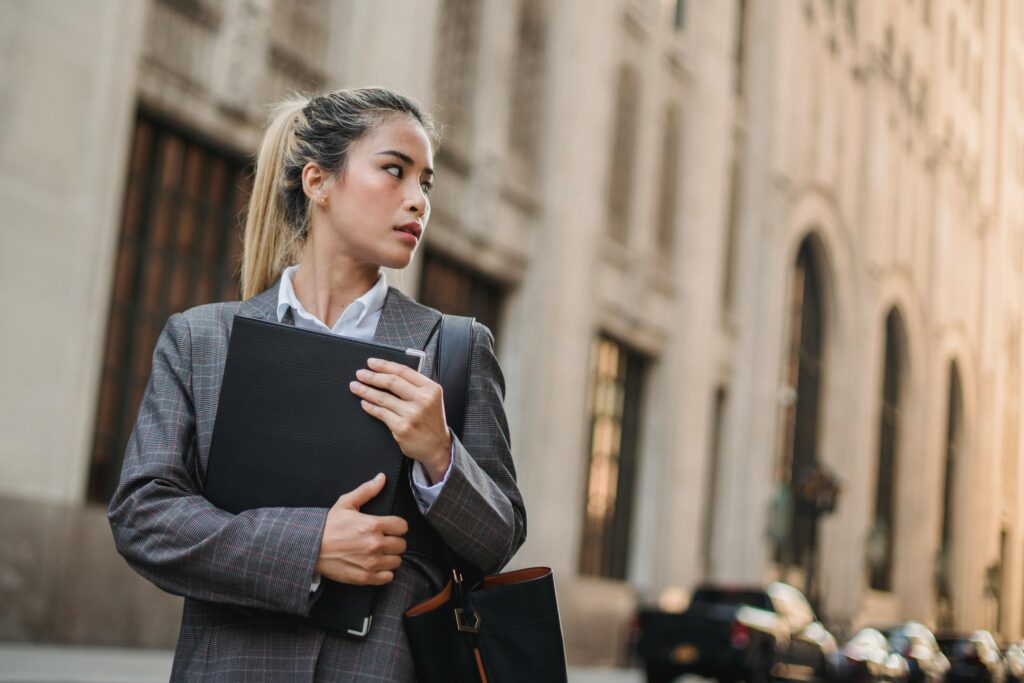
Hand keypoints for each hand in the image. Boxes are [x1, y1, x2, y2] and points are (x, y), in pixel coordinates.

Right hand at [315, 473, 408, 585]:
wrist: (310, 548)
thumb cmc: (328, 526)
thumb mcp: (346, 503)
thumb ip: (367, 490)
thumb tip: (382, 478)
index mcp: (373, 524)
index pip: (402, 526)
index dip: (397, 526)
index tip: (390, 528)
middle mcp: (375, 544)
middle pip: (401, 544)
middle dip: (394, 541)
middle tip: (383, 540)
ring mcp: (371, 562)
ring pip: (397, 561)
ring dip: (390, 557)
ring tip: (378, 553)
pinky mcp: (365, 577)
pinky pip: (388, 577)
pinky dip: (384, 573)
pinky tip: (375, 565)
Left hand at [349, 357, 451, 482]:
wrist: (437, 446)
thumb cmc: (431, 421)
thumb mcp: (431, 398)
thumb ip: (415, 386)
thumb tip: (387, 373)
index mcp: (431, 388)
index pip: (404, 371)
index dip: (385, 365)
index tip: (371, 362)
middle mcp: (423, 400)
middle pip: (392, 382)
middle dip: (372, 376)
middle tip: (360, 373)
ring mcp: (412, 414)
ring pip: (383, 398)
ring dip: (366, 391)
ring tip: (356, 386)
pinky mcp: (402, 428)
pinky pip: (381, 413)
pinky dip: (370, 407)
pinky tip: (364, 403)